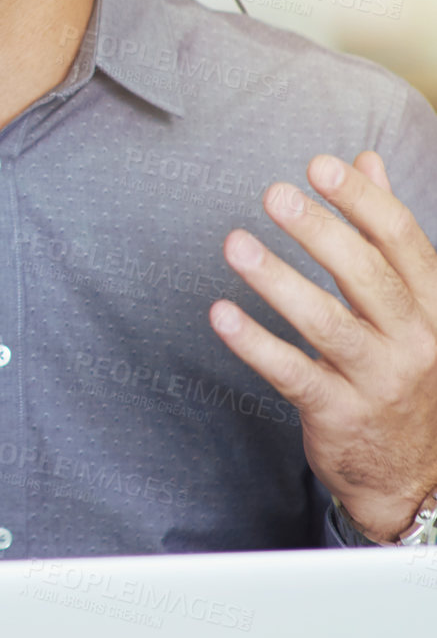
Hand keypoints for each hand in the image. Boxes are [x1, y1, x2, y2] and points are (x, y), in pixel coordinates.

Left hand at [210, 151, 436, 541]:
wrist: (418, 479)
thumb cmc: (403, 372)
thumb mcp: (413, 304)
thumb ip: (387, 234)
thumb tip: (367, 158)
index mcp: (433, 308)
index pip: (402, 243)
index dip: (363, 200)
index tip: (320, 165)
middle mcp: (414, 343)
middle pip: (367, 277)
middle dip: (320, 231)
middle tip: (275, 194)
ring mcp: (379, 382)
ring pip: (328, 325)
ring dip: (278, 281)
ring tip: (235, 244)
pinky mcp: (339, 415)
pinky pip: (292, 374)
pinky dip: (256, 343)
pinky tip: (221, 314)